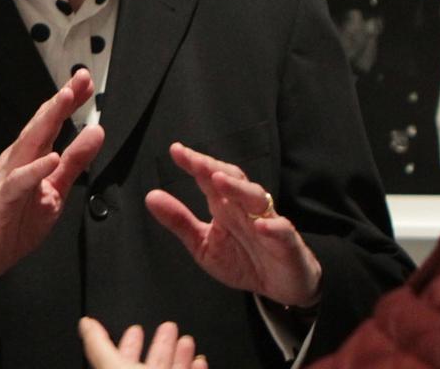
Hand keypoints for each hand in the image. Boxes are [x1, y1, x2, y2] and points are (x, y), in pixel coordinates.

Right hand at [0, 71, 103, 312]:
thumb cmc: (12, 223)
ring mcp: (6, 179)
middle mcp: (16, 162)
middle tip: (79, 79)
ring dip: (46, 122)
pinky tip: (50, 158)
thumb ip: (74, 164)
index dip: (69, 102)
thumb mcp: (54, 193)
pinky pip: (18, 183)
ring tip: (64, 102)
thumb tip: (96, 133)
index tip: (86, 80)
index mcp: (30, 159)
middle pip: (40, 126)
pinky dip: (34, 169)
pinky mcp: (0, 201)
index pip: (51, 125)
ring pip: (27, 145)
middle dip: (60, 102)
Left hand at [78, 317, 206, 368]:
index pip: (121, 359)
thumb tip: (84, 324)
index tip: (136, 328)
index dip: (128, 343)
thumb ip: (97, 345)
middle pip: (152, 364)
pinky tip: (200, 360)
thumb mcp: (112, 365)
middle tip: (169, 326)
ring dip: (180, 355)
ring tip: (187, 339)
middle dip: (161, 344)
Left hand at [145, 142, 321, 307]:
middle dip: (214, 168)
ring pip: (256, 198)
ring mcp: (268, 223)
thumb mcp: (202, 245)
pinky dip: (273, 227)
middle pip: (233, 179)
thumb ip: (179, 221)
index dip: (195, 163)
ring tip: (219, 181)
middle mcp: (246, 209)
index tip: (175, 150)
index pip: (209, 178)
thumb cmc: (241, 261)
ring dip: (239, 189)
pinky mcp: (288, 245)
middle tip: (196, 161)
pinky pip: (283, 232)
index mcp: (224, 206)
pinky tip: (260, 225)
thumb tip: (151, 196)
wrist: (278, 288)